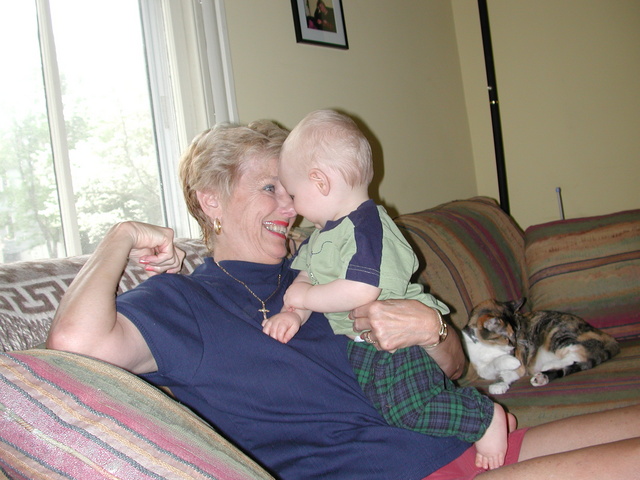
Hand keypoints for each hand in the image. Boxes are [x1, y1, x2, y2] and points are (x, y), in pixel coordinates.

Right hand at [120, 222, 185, 275]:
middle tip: (149, 268)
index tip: (157, 273)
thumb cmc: (132, 248)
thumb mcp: (147, 262)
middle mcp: (168, 239)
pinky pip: (169, 256)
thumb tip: (162, 278)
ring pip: (174, 260)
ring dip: (158, 265)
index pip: (176, 259)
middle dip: (165, 268)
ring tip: (145, 263)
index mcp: (164, 244)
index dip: (170, 269)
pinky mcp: (168, 236)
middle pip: (178, 260)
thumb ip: (155, 269)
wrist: (123, 238)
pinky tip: (145, 258)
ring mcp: (169, 237)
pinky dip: (156, 260)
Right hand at [263, 311, 302, 342]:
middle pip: (272, 331)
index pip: (279, 332)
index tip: (282, 342)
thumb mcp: (295, 328)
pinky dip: (264, 330)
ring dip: (267, 336)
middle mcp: (276, 320)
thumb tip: (284, 341)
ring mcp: (271, 319)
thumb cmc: (294, 322)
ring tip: (272, 340)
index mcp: (283, 322)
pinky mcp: (268, 320)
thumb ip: (290, 334)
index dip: (280, 339)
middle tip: (278, 343)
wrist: (291, 313)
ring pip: (265, 329)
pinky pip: (263, 324)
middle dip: (274, 339)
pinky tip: (268, 333)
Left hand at [283, 281, 312, 309]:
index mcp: (295, 285)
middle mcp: (290, 288)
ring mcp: (289, 294)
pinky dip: (289, 308)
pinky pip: (286, 305)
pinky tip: (292, 310)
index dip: (292, 296)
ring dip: (289, 304)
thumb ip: (304, 291)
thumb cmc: (312, 293)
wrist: (311, 295)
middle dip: (289, 299)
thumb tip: (306, 294)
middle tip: (293, 305)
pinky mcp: (289, 300)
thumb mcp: (307, 289)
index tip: (295, 300)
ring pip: (286, 300)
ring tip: (293, 308)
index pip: (291, 290)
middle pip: (287, 294)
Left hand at [350, 299, 465, 378]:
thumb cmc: (413, 310)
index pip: (355, 312)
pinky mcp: (385, 345)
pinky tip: (386, 338)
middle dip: (358, 325)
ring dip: (369, 334)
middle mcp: (374, 321)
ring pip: (365, 336)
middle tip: (362, 325)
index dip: (354, 314)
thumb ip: (378, 306)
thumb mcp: (393, 302)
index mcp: (375, 307)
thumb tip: (366, 309)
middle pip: (357, 325)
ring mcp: (379, 335)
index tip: (354, 316)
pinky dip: (378, 343)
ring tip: (376, 332)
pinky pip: (375, 345)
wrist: (427, 326)